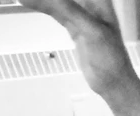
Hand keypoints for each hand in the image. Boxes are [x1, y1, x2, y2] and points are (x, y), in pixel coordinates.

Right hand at [17, 0, 132, 92]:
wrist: (113, 83)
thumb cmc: (110, 57)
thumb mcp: (91, 30)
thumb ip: (69, 9)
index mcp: (100, 0)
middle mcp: (91, 3)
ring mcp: (81, 14)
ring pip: (57, 0)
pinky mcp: (73, 26)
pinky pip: (54, 11)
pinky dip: (41, 6)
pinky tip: (26, 1)